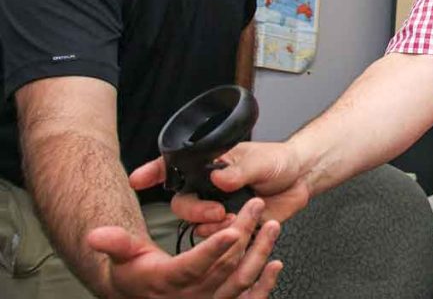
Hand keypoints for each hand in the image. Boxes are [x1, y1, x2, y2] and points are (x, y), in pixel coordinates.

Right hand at [86, 197, 281, 297]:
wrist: (144, 297)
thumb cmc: (137, 274)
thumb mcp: (125, 257)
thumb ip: (116, 244)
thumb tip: (96, 235)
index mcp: (167, 281)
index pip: (194, 265)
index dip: (214, 248)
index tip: (232, 231)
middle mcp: (191, 296)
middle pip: (223, 266)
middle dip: (243, 233)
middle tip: (255, 205)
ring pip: (240, 280)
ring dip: (259, 253)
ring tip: (271, 226)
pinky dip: (264, 284)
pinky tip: (274, 264)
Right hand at [131, 142, 310, 236]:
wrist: (300, 179)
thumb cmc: (278, 162)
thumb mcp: (260, 161)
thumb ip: (240, 170)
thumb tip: (220, 178)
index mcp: (210, 166)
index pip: (174, 168)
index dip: (153, 172)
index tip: (139, 179)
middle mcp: (209, 189)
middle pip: (183, 205)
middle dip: (196, 212)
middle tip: (218, 212)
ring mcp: (220, 209)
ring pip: (200, 227)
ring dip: (216, 228)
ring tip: (237, 219)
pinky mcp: (233, 228)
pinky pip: (220, 241)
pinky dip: (231, 239)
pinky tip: (246, 228)